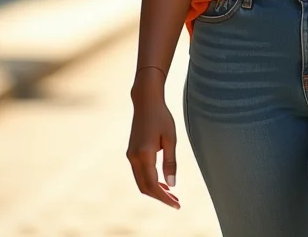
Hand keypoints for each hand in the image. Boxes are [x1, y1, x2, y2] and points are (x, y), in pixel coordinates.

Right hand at [127, 83, 179, 209]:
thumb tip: (172, 184)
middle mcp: (134, 158)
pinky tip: (162, 181)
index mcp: (144, 155)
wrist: (146, 102)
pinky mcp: (131, 152)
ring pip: (141, 181)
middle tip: (176, 201)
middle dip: (160, 196)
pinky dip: (150, 180)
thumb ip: (170, 162)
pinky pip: (139, 173)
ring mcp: (131, 155)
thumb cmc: (161, 117)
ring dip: (155, 189)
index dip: (164, 198)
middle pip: (144, 187)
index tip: (176, 204)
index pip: (153, 185)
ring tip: (171, 193)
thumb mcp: (170, 138)